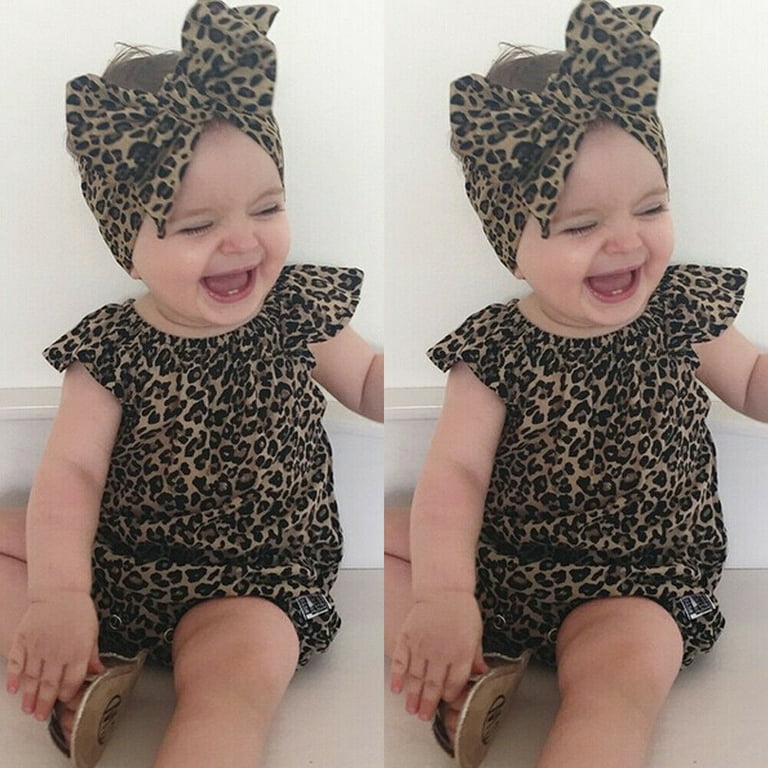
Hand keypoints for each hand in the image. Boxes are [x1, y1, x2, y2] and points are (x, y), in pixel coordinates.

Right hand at [5, 592, 102, 720]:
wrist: (60, 592)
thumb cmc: (79, 612)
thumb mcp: (93, 632)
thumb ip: (92, 655)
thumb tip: (98, 673)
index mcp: (78, 651)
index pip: (72, 681)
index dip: (66, 694)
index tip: (62, 701)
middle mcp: (58, 652)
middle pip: (50, 684)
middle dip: (45, 703)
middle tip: (40, 716)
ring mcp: (38, 646)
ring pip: (32, 677)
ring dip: (29, 696)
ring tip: (27, 710)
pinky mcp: (23, 640)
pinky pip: (16, 662)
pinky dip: (13, 677)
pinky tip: (12, 689)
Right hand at [389, 590, 485, 720]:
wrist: (443, 589)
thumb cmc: (461, 610)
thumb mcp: (476, 634)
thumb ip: (476, 656)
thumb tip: (481, 674)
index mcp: (462, 653)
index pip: (454, 684)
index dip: (448, 695)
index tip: (444, 701)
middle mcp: (441, 652)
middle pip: (433, 685)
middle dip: (428, 704)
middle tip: (423, 716)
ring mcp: (422, 645)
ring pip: (416, 677)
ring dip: (412, 695)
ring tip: (411, 710)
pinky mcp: (407, 637)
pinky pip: (401, 661)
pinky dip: (397, 676)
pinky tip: (396, 688)